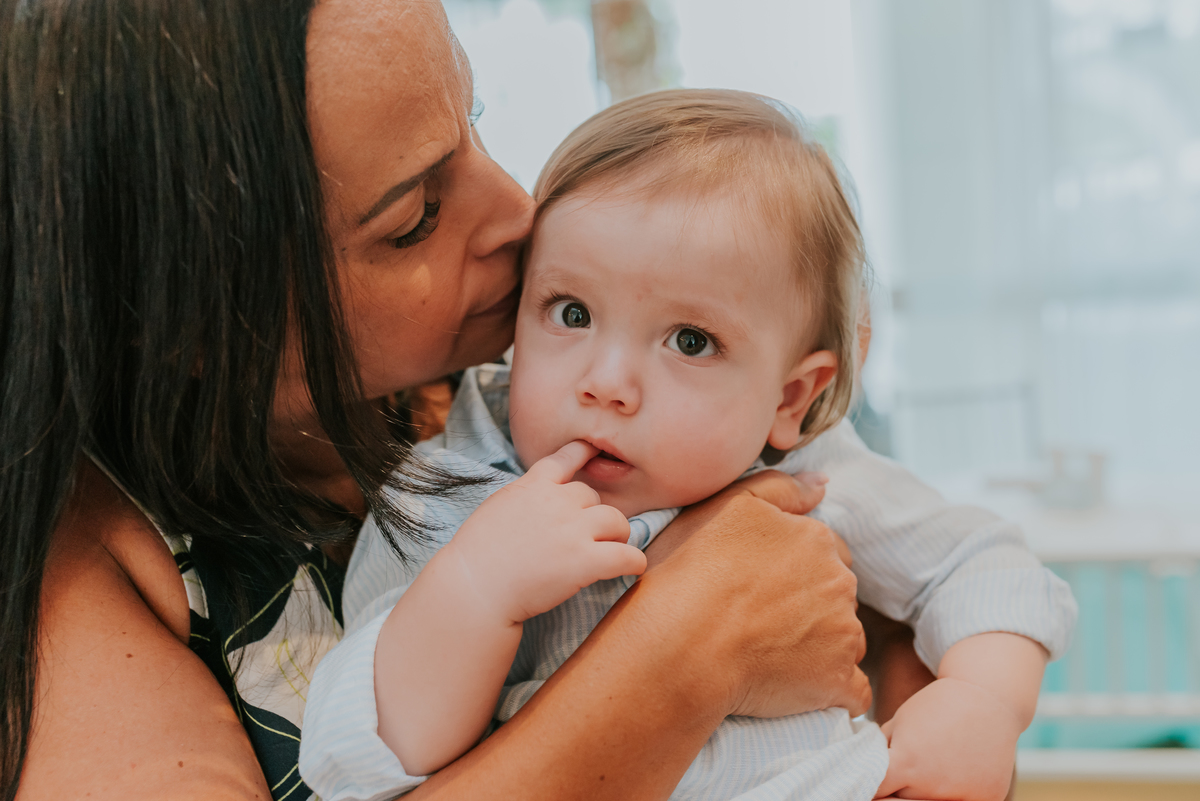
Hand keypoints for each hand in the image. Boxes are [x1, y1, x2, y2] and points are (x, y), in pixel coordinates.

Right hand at [444, 440, 645, 623]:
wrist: (475, 586)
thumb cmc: (477, 554)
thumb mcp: (498, 507)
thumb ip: (525, 497)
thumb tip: (540, 497)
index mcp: (533, 486)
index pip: (565, 458)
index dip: (584, 452)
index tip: (594, 449)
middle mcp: (557, 502)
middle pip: (593, 496)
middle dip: (593, 513)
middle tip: (587, 535)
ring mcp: (573, 530)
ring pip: (617, 521)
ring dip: (617, 534)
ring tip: (612, 549)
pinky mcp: (586, 561)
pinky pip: (627, 556)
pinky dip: (634, 561)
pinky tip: (632, 567)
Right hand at [638, 469, 870, 718]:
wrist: (681, 645)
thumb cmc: (692, 571)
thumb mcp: (726, 505)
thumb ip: (779, 488)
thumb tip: (823, 484)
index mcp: (816, 540)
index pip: (826, 551)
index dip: (794, 567)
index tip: (762, 584)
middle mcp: (839, 583)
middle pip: (836, 594)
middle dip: (811, 604)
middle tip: (761, 619)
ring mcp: (843, 635)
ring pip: (844, 638)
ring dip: (820, 645)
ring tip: (770, 655)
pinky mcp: (837, 682)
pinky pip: (852, 690)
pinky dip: (833, 690)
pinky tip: (801, 689)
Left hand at [873, 678, 1019, 800]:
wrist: (987, 696)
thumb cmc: (936, 706)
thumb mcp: (899, 722)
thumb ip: (880, 752)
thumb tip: (865, 771)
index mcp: (906, 764)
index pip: (876, 789)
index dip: (871, 784)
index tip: (874, 778)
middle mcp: (933, 786)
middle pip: (901, 800)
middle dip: (896, 788)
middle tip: (901, 771)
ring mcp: (963, 795)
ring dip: (922, 792)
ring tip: (929, 766)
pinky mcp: (988, 797)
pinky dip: (953, 793)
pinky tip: (956, 773)